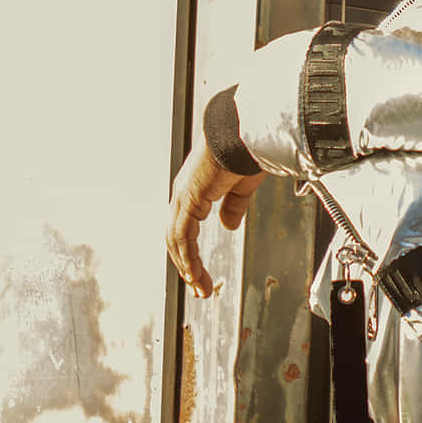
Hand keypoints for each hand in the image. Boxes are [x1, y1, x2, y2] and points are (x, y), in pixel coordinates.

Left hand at [167, 137, 265, 295]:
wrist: (243, 135)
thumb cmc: (244, 152)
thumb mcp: (241, 186)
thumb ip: (233, 205)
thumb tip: (228, 225)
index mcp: (194, 189)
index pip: (185, 227)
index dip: (190, 251)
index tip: (199, 271)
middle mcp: (183, 194)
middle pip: (176, 237)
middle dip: (186, 265)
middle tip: (197, 286)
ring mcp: (182, 197)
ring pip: (176, 240)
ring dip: (187, 267)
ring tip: (198, 287)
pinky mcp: (188, 200)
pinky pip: (183, 236)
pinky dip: (187, 257)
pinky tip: (194, 273)